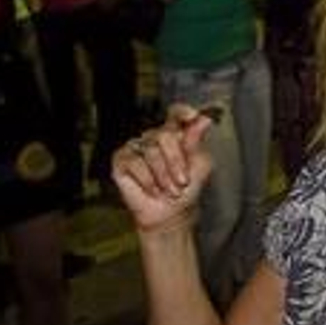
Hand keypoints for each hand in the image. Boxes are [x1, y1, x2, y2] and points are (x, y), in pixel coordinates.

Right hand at [111, 104, 214, 232]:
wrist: (170, 212)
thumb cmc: (186, 188)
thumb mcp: (199, 165)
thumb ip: (196, 142)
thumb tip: (204, 120)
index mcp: (175, 133)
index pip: (176, 112)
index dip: (182, 112)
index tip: (192, 116)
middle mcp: (154, 135)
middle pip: (165, 134)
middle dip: (176, 161)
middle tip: (182, 181)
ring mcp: (136, 146)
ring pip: (151, 151)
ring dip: (164, 175)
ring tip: (170, 190)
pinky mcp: (121, 159)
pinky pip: (134, 163)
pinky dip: (147, 180)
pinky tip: (153, 190)